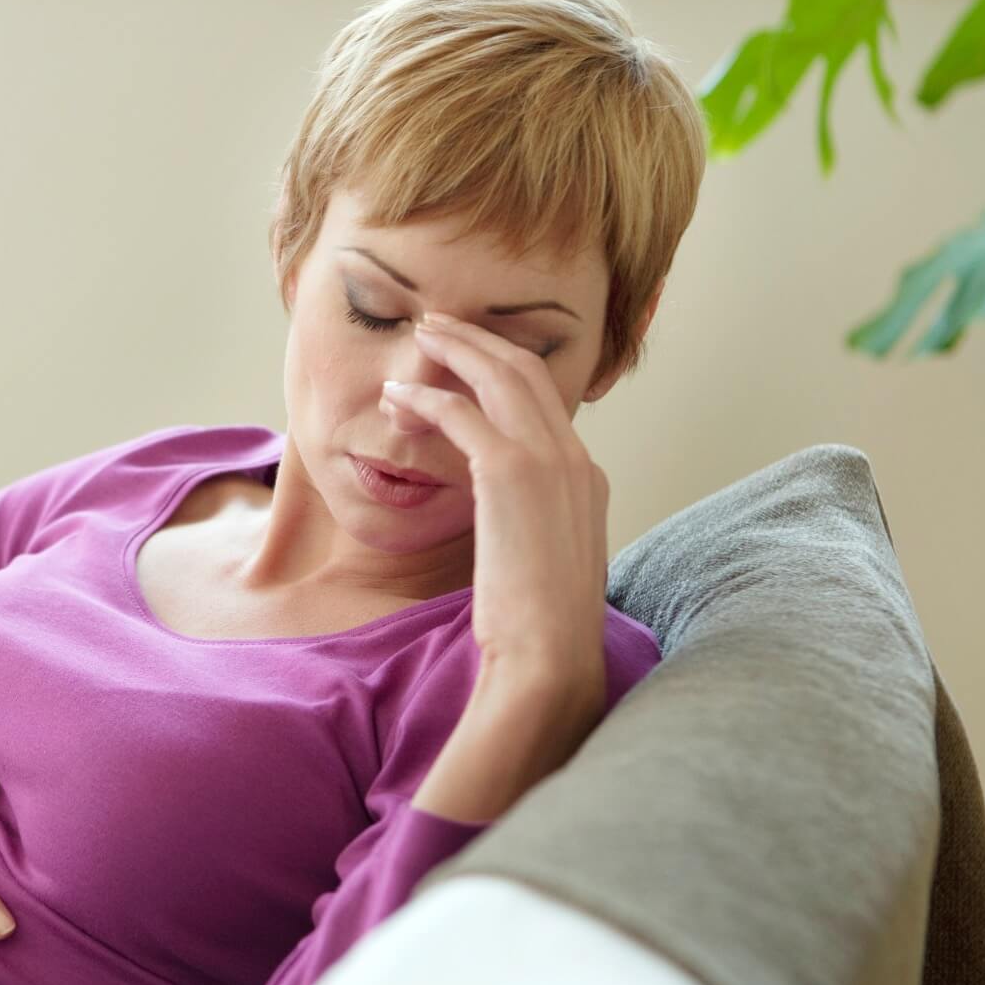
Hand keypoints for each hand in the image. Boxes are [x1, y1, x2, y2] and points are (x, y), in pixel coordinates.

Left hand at [380, 310, 608, 701]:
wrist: (551, 658)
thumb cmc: (540, 630)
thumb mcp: (546, 565)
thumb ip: (535, 529)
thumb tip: (510, 527)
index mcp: (587, 479)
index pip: (547, 404)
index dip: (506, 371)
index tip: (471, 359)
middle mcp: (576, 459)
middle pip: (528, 372)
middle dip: (482, 341)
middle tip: (440, 326)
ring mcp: (549, 461)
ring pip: (500, 376)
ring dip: (456, 350)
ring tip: (420, 337)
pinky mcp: (511, 474)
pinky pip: (463, 414)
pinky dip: (428, 399)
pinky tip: (397, 399)